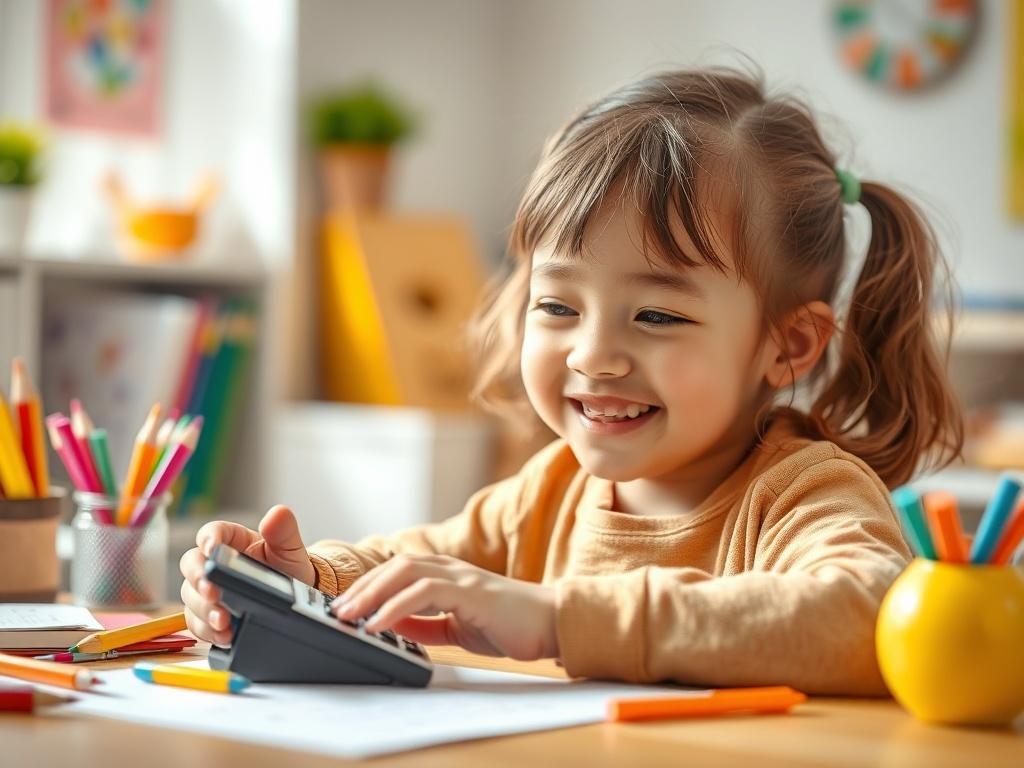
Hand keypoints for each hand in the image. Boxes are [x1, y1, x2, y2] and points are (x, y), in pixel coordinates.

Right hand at [179, 505, 314, 645]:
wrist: (298, 600)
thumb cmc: (288, 567)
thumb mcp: (290, 548)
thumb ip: (284, 530)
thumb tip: (277, 514)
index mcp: (232, 541)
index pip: (211, 533)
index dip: (208, 538)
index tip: (212, 548)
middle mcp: (215, 564)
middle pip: (191, 565)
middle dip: (198, 578)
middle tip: (212, 590)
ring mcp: (209, 590)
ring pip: (190, 596)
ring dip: (203, 608)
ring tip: (222, 620)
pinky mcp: (209, 616)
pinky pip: (197, 623)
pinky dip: (208, 631)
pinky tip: (225, 635)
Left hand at [330, 554, 558, 660]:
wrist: (551, 624)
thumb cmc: (509, 624)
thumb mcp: (457, 627)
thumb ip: (427, 624)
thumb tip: (392, 626)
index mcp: (447, 574)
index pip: (398, 570)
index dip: (368, 585)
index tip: (345, 605)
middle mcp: (451, 569)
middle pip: (395, 565)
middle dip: (362, 587)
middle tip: (337, 610)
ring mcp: (461, 577)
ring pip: (405, 571)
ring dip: (372, 593)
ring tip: (350, 616)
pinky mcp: (471, 592)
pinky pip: (425, 592)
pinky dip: (396, 607)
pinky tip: (379, 624)